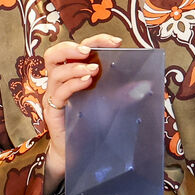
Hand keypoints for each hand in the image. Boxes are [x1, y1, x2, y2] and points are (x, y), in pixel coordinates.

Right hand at [42, 35, 122, 186]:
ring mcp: (54, 95)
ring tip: (93, 70)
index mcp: (73, 74)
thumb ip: (122, 94)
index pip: (78, 50)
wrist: (80, 153)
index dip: (95, 41)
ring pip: (55, 71)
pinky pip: (58, 92)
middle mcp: (60, 82)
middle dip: (71, 47)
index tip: (115, 42)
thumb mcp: (110, 106)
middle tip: (88, 50)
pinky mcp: (52, 110)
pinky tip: (87, 82)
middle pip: (54, 54)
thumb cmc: (92, 126)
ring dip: (75, 67)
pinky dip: (72, 83)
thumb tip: (143, 84)